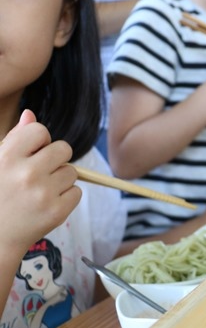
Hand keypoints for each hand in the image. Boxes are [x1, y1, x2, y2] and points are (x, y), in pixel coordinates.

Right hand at [0, 110, 79, 257]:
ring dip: (59, 179)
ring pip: (71, 172)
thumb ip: (14, 139)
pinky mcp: (56, 212)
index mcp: (7, 158)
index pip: (40, 131)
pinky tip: (45, 204)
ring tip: (38, 192)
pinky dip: (65, 197)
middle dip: (54, 159)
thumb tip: (30, 115)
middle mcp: (27, 173)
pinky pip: (77, 192)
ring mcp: (43, 194)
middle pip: (63, 149)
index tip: (30, 154)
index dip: (38, 142)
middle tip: (37, 174)